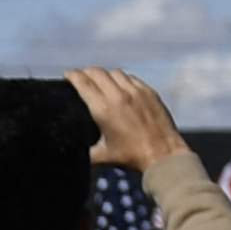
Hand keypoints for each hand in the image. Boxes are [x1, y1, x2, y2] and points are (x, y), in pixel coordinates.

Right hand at [67, 67, 195, 177]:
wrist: (163, 154)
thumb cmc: (132, 156)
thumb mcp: (101, 156)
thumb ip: (83, 151)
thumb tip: (71, 151)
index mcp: (103, 109)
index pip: (83, 83)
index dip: (72, 75)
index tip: (67, 75)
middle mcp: (119, 96)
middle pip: (97, 72)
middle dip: (86, 72)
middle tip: (81, 76)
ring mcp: (136, 91)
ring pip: (115, 72)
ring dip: (104, 74)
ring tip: (100, 79)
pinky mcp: (149, 92)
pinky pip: (131, 78)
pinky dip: (122, 79)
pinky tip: (120, 85)